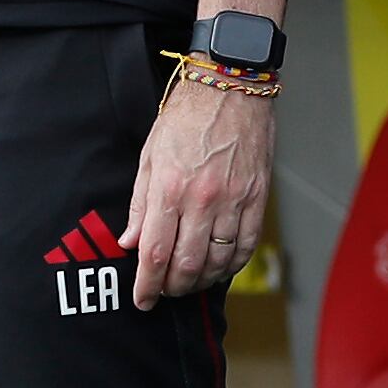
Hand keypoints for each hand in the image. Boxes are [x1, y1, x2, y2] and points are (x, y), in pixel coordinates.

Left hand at [122, 69, 272, 302]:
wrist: (231, 86)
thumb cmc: (186, 116)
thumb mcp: (151, 155)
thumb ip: (141, 203)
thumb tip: (130, 241)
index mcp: (170, 188)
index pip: (155, 254)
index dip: (146, 286)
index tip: (141, 300)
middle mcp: (202, 199)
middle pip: (186, 266)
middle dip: (172, 288)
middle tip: (165, 292)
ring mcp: (234, 200)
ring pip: (218, 262)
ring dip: (201, 281)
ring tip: (189, 282)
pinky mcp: (257, 198)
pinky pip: (247, 246)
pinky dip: (232, 266)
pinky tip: (220, 268)